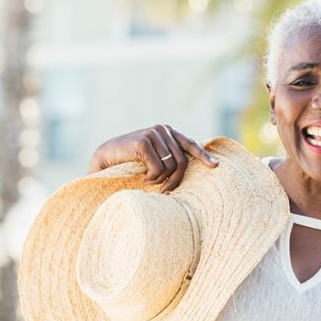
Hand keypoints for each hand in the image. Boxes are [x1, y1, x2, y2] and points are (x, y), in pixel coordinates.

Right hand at [87, 124, 217, 191]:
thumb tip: (189, 167)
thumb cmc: (131, 160)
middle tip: (166, 191)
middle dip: (175, 180)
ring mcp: (153, 134)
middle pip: (182, 161)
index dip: (203, 156)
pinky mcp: (143, 142)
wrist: (105, 157)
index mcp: (168, 131)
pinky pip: (158, 168)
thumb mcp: (154, 156)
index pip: (190, 144)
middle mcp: (162, 129)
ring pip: (171, 166)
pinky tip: (143, 178)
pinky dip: (152, 177)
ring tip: (149, 182)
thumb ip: (170, 156)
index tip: (215, 166)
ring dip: (161, 180)